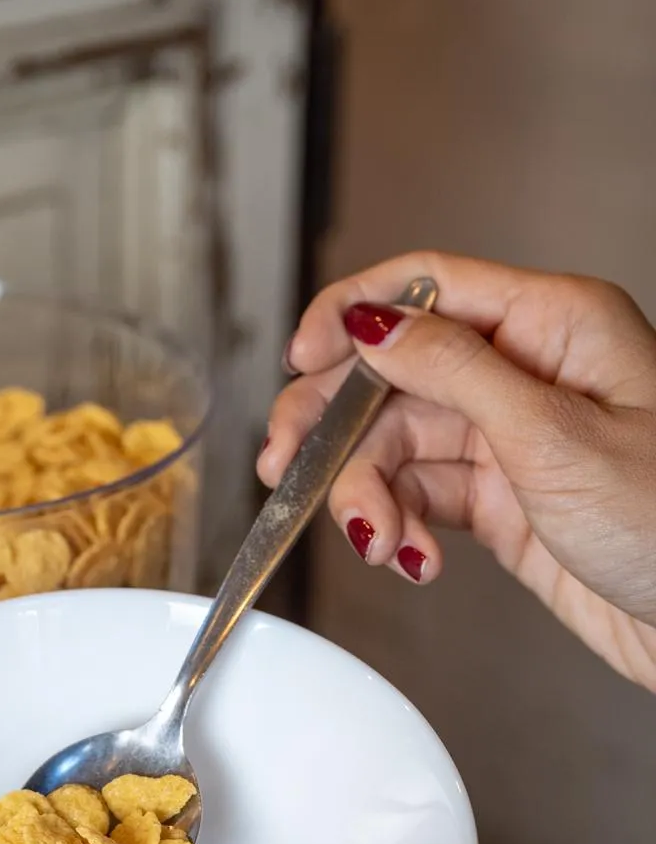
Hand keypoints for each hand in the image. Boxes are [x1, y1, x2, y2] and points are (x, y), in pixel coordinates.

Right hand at [260, 252, 655, 690]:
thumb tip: (371, 323)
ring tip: (378, 541)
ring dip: (368, 494)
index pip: (426, 286)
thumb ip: (451, 371)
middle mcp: (526, 372)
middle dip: (337, 426)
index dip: (351, 315)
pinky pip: (419, 496)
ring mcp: (511, 437)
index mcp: (553, 325)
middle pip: (393, 374)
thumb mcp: (552, 436)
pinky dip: (399, 526)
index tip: (299, 358)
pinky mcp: (502, 500)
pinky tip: (411, 557)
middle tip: (291, 471)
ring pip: (397, 444)